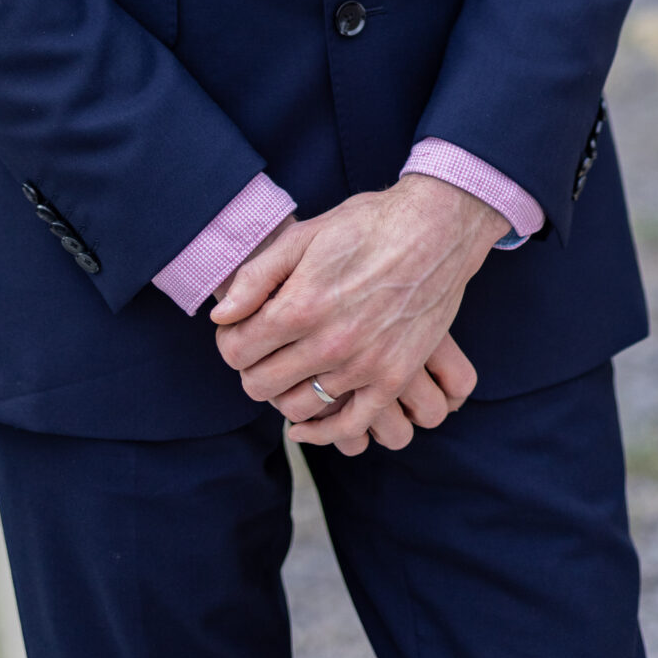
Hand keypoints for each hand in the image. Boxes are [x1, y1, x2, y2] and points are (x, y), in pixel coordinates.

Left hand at [212, 218, 466, 439]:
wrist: (436, 229)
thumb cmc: (366, 225)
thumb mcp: (304, 235)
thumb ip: (257, 277)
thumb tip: (221, 316)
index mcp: (300, 305)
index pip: (236, 350)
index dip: (229, 341)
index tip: (238, 331)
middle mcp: (329, 343)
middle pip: (260, 385)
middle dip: (251, 368)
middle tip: (261, 351)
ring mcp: (363, 366)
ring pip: (298, 407)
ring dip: (284, 394)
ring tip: (288, 370)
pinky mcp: (393, 378)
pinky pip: (349, 427)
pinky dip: (321, 432)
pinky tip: (305, 424)